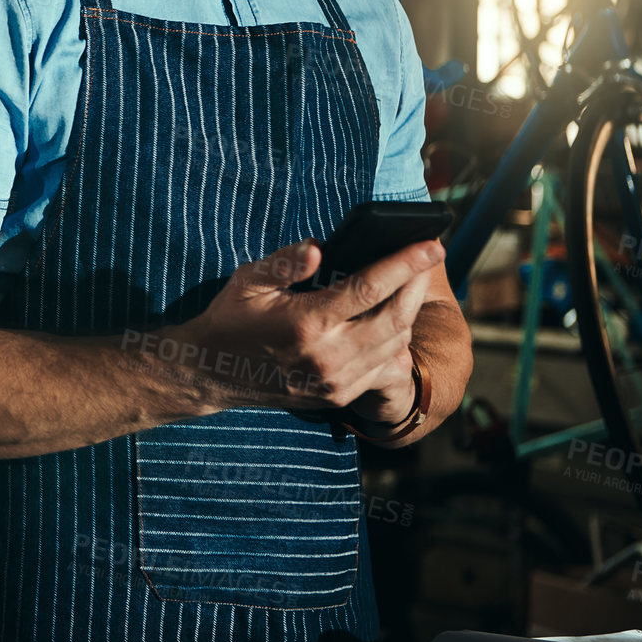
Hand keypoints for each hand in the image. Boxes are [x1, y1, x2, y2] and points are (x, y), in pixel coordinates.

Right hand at [168, 237, 441, 413]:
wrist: (211, 373)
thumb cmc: (230, 319)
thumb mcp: (248, 281)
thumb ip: (284, 262)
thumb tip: (319, 248)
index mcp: (307, 323)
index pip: (371, 287)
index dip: (405, 263)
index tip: (430, 244)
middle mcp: (327, 356)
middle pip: (396, 318)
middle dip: (418, 286)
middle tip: (429, 259)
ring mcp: (335, 382)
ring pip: (396, 346)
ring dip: (410, 314)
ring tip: (409, 287)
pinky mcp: (337, 397)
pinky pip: (383, 369)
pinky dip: (396, 343)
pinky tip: (393, 322)